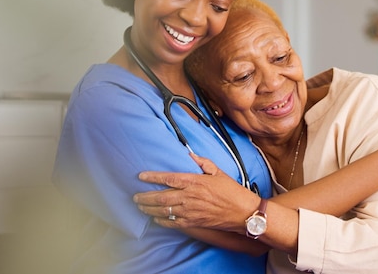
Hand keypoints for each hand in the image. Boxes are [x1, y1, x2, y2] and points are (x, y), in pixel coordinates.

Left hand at [134, 153, 259, 232]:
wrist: (242, 212)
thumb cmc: (231, 191)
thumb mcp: (218, 171)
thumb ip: (203, 162)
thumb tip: (190, 154)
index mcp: (195, 182)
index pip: (169, 178)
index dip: (153, 177)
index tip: (141, 176)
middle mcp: (190, 196)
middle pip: (162, 197)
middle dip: (146, 197)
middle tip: (135, 196)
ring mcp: (191, 211)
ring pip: (164, 210)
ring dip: (150, 209)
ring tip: (140, 206)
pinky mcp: (193, 222)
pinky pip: (173, 223)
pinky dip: (161, 221)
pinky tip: (155, 218)